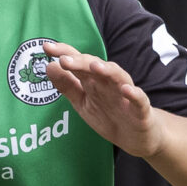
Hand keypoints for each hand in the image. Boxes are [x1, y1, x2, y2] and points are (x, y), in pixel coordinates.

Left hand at [43, 43, 160, 158]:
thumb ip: (67, 86)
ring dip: (107, 70)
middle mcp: (109, 82)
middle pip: (95, 66)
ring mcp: (125, 94)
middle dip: (80, 62)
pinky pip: (139, 99)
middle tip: (63, 59)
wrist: (135, 137)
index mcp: (93, 80)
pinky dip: (134, 93)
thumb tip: (48, 66)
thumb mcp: (82, 102)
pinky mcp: (140, 109)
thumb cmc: (108, 115)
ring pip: (118, 77)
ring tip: (94, 66)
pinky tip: (126, 90)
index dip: (63, 53)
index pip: (78, 61)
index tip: (46, 47)